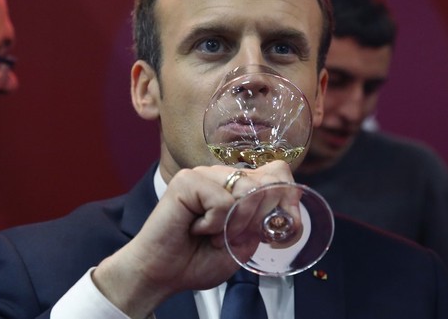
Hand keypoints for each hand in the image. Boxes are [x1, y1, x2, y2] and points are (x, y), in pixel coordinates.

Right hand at [92, 160, 294, 317]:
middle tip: (231, 238)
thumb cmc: (197, 260)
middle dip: (257, 220)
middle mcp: (222, 175)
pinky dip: (214, 224)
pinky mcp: (188, 180)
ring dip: (235, 224)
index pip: (277, 172)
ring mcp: (204, 174)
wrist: (161, 274)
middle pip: (266, 182)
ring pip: (246, 191)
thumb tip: (284, 200)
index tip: (284, 226)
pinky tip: (196, 228)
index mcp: (237, 186)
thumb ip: (263, 221)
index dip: (287, 196)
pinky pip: (223, 201)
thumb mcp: (243, 244)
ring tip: (211, 235)